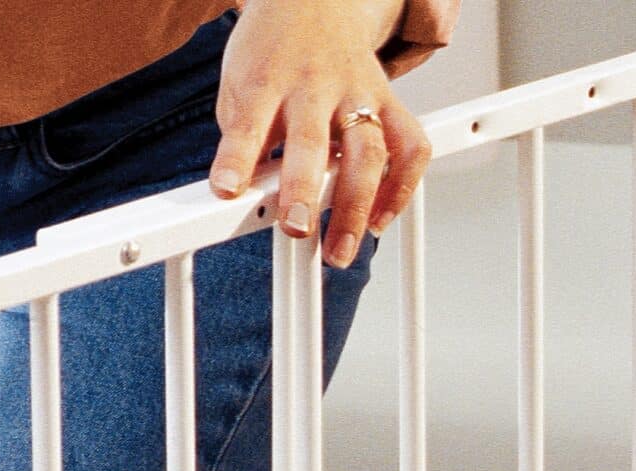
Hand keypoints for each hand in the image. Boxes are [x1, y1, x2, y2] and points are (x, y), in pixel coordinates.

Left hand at [210, 0, 434, 268]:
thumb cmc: (271, 56)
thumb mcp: (239, 89)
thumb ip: (244, 141)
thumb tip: (247, 200)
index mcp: (267, 82)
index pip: (248, 124)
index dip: (237, 160)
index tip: (226, 193)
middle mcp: (315, 86)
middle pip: (315, 142)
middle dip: (305, 190)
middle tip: (297, 229)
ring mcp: (357, 92)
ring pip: (368, 149)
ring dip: (357, 204)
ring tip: (341, 250)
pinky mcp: (388, 99)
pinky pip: (409, 144)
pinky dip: (402, 185)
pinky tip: (379, 219)